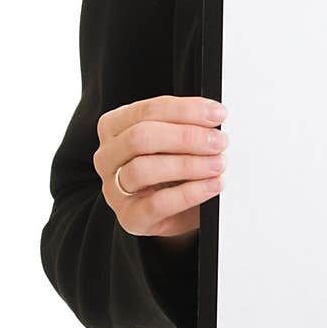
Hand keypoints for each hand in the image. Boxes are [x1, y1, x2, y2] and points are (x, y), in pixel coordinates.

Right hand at [94, 95, 227, 238]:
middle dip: (186, 137)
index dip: (185, 110)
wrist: (177, 209)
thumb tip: (213, 117)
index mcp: (114, 127)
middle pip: (140, 137)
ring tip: (218, 163)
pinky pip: (157, 204)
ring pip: (143, 169)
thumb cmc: (173, 168)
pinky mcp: (130, 217)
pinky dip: (190, 193)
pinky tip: (212, 185)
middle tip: (219, 141)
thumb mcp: (175, 140)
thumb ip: (187, 125)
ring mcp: (114, 189)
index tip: (217, 114)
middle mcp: (108, 156)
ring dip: (188, 164)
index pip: (147, 111)